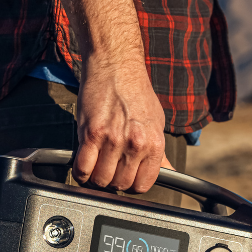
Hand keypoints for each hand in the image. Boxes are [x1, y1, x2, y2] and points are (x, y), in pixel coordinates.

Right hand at [73, 58, 167, 192]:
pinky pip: (82, 168)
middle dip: (113, 182)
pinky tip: (83, 165)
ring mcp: (112, 140)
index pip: (143, 184)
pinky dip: (80, 172)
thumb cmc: (136, 92)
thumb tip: (170, 171)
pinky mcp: (90, 134)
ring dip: (96, 178)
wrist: (116, 66)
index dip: (132, 185)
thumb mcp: (157, 122)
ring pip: (101, 179)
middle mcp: (135, 144)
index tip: (126, 178)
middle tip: (109, 170)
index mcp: (154, 143)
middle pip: (121, 184)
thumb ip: (159, 152)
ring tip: (96, 166)